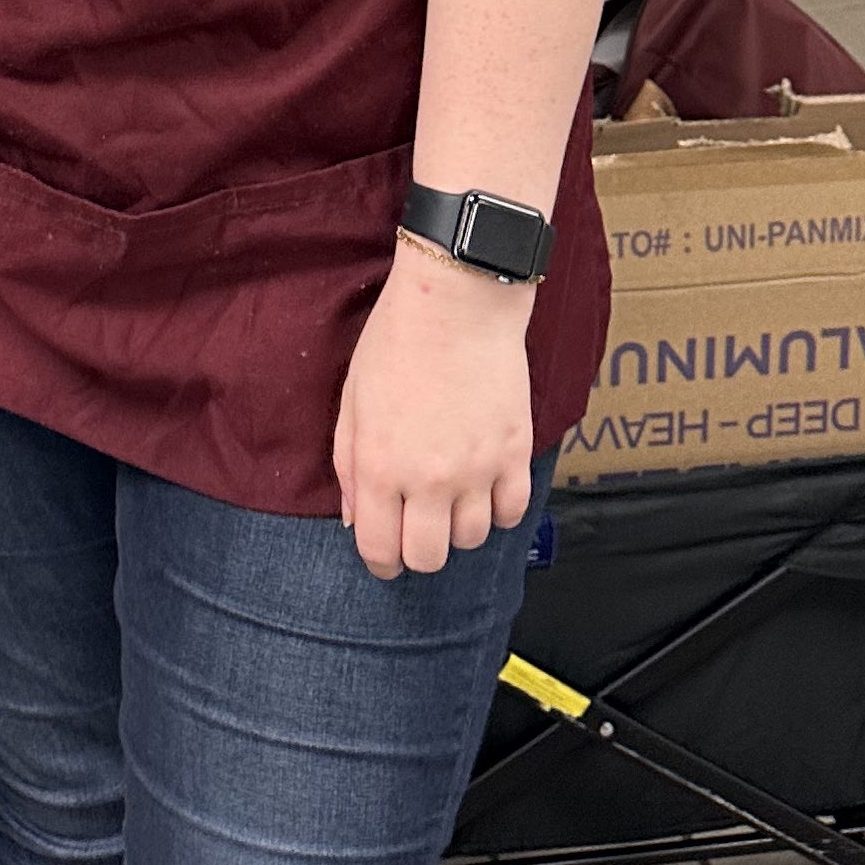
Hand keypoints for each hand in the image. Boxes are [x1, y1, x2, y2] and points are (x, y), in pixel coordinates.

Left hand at [333, 238, 537, 578]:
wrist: (458, 302)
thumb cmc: (397, 342)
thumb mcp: (353, 401)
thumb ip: (349, 466)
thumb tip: (356, 519)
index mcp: (379, 465)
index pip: (380, 549)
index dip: (381, 562)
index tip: (385, 557)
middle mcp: (428, 478)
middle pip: (429, 558)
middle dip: (418, 552)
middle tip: (417, 529)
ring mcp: (476, 470)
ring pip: (472, 539)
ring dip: (459, 527)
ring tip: (451, 497)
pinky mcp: (514, 454)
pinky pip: (512, 512)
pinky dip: (498, 509)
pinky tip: (485, 486)